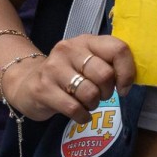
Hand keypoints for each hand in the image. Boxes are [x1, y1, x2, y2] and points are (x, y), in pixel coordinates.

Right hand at [3, 35, 135, 125]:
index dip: (127, 72)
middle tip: (101, 95)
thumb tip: (131, 80)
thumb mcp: (87, 61)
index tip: (124, 87)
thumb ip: (108, 63)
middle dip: (108, 91)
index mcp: (87, 41)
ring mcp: (54, 69)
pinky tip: (81, 114)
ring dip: (93, 104)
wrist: (26, 82)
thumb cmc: (67, 73)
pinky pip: (74, 108)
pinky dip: (82, 116)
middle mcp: (70, 50)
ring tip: (88, 103)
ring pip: (89, 92)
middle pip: (104, 74)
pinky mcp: (43, 89)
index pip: (118, 49)